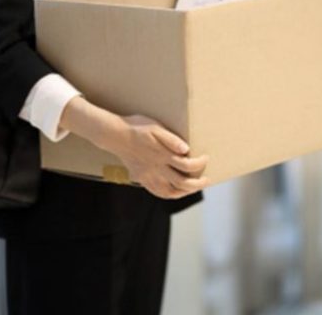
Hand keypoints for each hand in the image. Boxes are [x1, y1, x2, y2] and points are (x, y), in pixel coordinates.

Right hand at [59, 97, 209, 198]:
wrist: (115, 135)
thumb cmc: (137, 127)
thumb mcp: (155, 127)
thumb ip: (171, 139)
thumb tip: (186, 149)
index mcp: (162, 155)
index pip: (187, 165)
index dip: (200, 164)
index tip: (205, 158)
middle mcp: (157, 168)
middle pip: (182, 183)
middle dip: (198, 184)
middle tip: (206, 180)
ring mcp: (148, 176)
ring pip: (170, 192)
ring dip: (185, 192)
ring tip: (194, 187)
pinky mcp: (142, 178)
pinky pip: (157, 192)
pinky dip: (170, 195)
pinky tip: (175, 192)